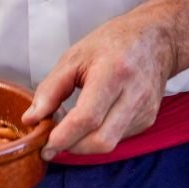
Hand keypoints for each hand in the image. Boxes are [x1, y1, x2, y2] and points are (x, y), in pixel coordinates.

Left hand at [25, 6, 178, 158]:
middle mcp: (134, 95)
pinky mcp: (148, 120)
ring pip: (109, 144)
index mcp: (114, 72)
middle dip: (72, 148)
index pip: (87, 117)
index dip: (63, 137)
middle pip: (101, 141)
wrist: (156, 40)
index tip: (45, 145)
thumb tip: (32, 119)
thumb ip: (50, 89)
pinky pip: (118, 139)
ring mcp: (145, 110)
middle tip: (52, 143)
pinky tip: (90, 123)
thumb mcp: (74, 57)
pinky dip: (98, 137)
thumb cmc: (113, 43)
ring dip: (83, 144)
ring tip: (69, 128)